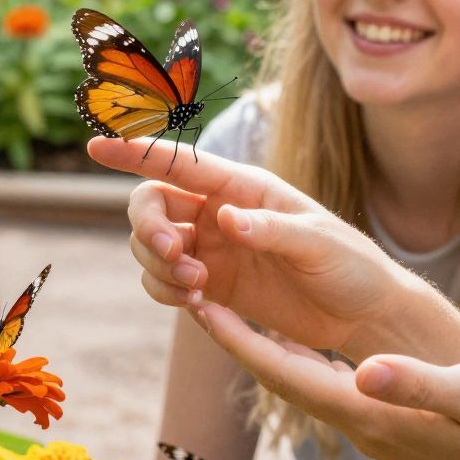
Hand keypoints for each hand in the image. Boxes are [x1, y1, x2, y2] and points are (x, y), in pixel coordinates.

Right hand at [89, 134, 445, 359]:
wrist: (362, 313)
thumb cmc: (350, 265)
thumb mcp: (318, 243)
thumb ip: (271, 229)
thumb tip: (226, 218)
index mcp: (244, 186)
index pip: (180, 163)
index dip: (136, 152)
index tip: (96, 145)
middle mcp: (219, 210)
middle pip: (151, 205)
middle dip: (149, 229)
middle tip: (177, 256)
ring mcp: (211, 248)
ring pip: (151, 246)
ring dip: (157, 267)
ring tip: (196, 288)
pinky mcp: (211, 285)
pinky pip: (164, 282)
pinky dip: (165, 291)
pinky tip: (194, 303)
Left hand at [192, 305, 459, 459]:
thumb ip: (418, 384)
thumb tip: (365, 369)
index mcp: (371, 414)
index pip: (287, 373)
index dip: (239, 339)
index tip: (196, 303)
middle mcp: (362, 426)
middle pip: (280, 379)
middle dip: (234, 338)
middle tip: (192, 291)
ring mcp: (376, 432)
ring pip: (300, 385)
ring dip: (260, 349)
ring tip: (227, 307)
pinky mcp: (393, 431)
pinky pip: (327, 390)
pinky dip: (299, 360)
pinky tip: (293, 339)